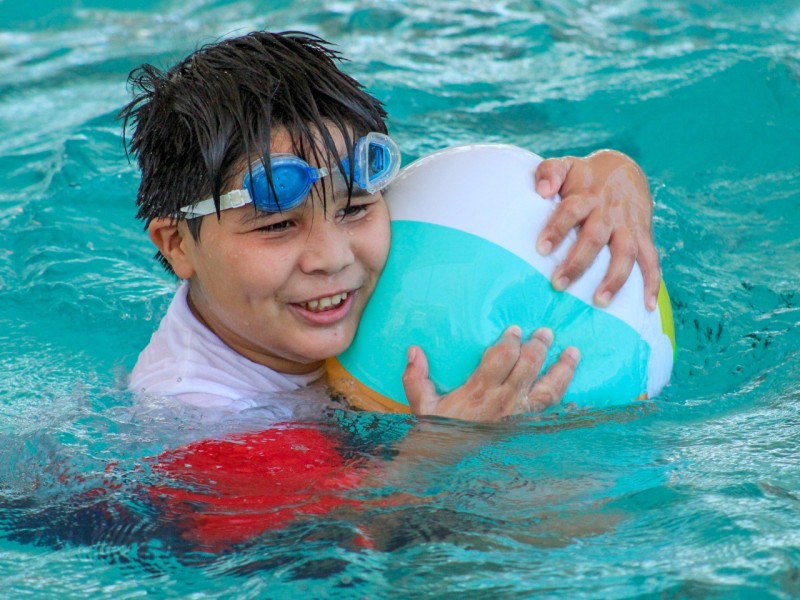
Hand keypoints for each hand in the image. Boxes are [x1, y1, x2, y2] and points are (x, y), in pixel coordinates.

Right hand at [402, 326, 578, 421]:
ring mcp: (520, 416)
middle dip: (539, 346)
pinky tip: (571, 388)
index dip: (511, 341)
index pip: (502, 357)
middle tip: (546, 332)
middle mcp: (504, 402)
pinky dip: (564, 398)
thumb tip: (414, 350)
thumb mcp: (422, 406)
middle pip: (529, 366)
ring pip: (548, 388)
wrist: (449, 470)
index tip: (515, 330)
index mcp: (479, 392)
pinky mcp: (528, 429)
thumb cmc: (438, 435)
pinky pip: (551, 410)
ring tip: (573, 352)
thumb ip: (416, 377)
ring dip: (562, 369)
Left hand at [534, 150, 660, 310]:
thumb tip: (543, 190)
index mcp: (586, 196)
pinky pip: (652, 261)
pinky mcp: (644, 236)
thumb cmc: (584, 176)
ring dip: (614, 279)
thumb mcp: (565, 166)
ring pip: (625, 253)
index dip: (557, 228)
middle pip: (595, 237)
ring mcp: (628, 225)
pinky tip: (647, 306)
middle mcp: (609, 212)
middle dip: (578, 263)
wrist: (625, 170)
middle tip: (558, 284)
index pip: (570, 211)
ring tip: (599, 302)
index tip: (541, 249)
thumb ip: (549, 173)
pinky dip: (653, 284)